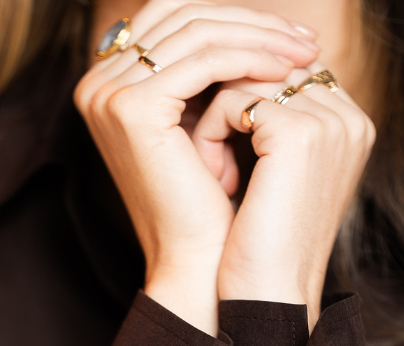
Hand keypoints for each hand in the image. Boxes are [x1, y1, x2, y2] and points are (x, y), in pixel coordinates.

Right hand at [75, 2, 319, 333]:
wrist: (194, 263)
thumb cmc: (207, 207)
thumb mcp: (203, 125)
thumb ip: (208, 72)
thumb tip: (253, 22)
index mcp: (107, 83)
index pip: (176, 17)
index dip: (235, 17)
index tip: (291, 37)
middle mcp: (96, 84)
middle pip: (184, 16)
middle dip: (253, 22)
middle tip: (307, 41)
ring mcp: (109, 94)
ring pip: (199, 34)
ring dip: (261, 38)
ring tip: (307, 56)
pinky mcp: (133, 108)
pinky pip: (205, 61)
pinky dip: (251, 58)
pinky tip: (287, 72)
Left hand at [195, 68, 375, 327]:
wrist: (269, 296)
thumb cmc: (266, 248)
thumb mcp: (277, 178)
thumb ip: (274, 124)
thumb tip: (234, 80)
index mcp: (352, 127)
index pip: (288, 72)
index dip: (245, 99)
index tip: (220, 144)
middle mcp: (350, 119)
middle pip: (270, 69)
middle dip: (229, 105)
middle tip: (210, 158)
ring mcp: (329, 123)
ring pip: (248, 79)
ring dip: (215, 118)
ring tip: (210, 168)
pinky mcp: (298, 133)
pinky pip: (234, 99)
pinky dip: (210, 132)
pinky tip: (213, 175)